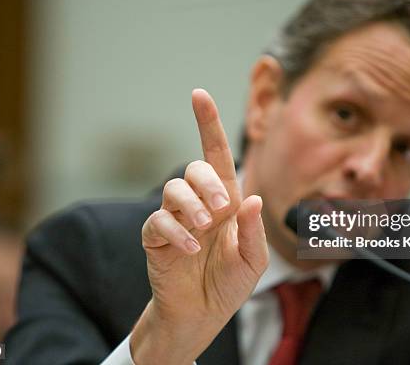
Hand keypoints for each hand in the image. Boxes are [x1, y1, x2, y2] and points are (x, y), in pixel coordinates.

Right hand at [130, 88, 268, 364]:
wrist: (202, 314)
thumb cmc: (229, 283)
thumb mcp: (253, 260)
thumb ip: (253, 230)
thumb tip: (252, 197)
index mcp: (225, 201)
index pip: (215, 154)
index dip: (207, 124)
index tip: (199, 94)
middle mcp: (198, 204)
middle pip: (194, 169)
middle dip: (207, 183)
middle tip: (220, 210)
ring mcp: (174, 219)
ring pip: (172, 189)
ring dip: (190, 205)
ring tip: (204, 229)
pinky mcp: (155, 238)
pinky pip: (158, 221)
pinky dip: (176, 233)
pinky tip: (190, 249)